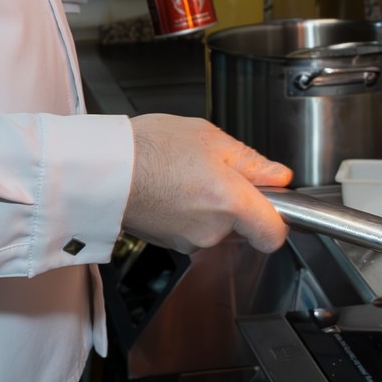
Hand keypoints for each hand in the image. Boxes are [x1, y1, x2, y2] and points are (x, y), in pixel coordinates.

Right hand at [123, 115, 290, 254]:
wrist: (102, 170)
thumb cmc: (149, 148)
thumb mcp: (209, 138)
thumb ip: (250, 161)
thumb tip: (278, 175)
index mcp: (230, 202)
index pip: (274, 234)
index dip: (278, 219)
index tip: (274, 203)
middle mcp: (213, 230)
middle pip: (243, 224)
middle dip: (235, 200)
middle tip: (214, 169)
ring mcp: (189, 240)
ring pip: (216, 226)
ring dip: (208, 205)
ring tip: (185, 174)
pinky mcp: (169, 243)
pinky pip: (192, 228)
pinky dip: (187, 212)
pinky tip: (170, 187)